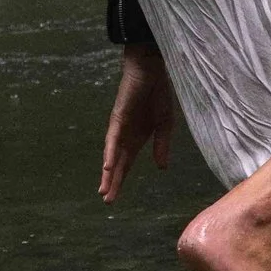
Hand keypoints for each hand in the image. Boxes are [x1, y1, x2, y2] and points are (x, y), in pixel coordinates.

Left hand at [100, 43, 175, 203]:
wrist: (151, 70)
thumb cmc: (157, 93)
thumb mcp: (166, 124)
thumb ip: (162, 145)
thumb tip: (162, 168)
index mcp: (136, 138)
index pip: (126, 163)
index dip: (121, 179)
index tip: (114, 197)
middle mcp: (125, 136)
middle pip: (117, 163)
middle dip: (112, 181)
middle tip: (107, 200)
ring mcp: (120, 127)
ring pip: (112, 154)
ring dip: (108, 172)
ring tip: (104, 189)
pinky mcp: (118, 118)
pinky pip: (114, 138)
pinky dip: (110, 152)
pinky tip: (107, 165)